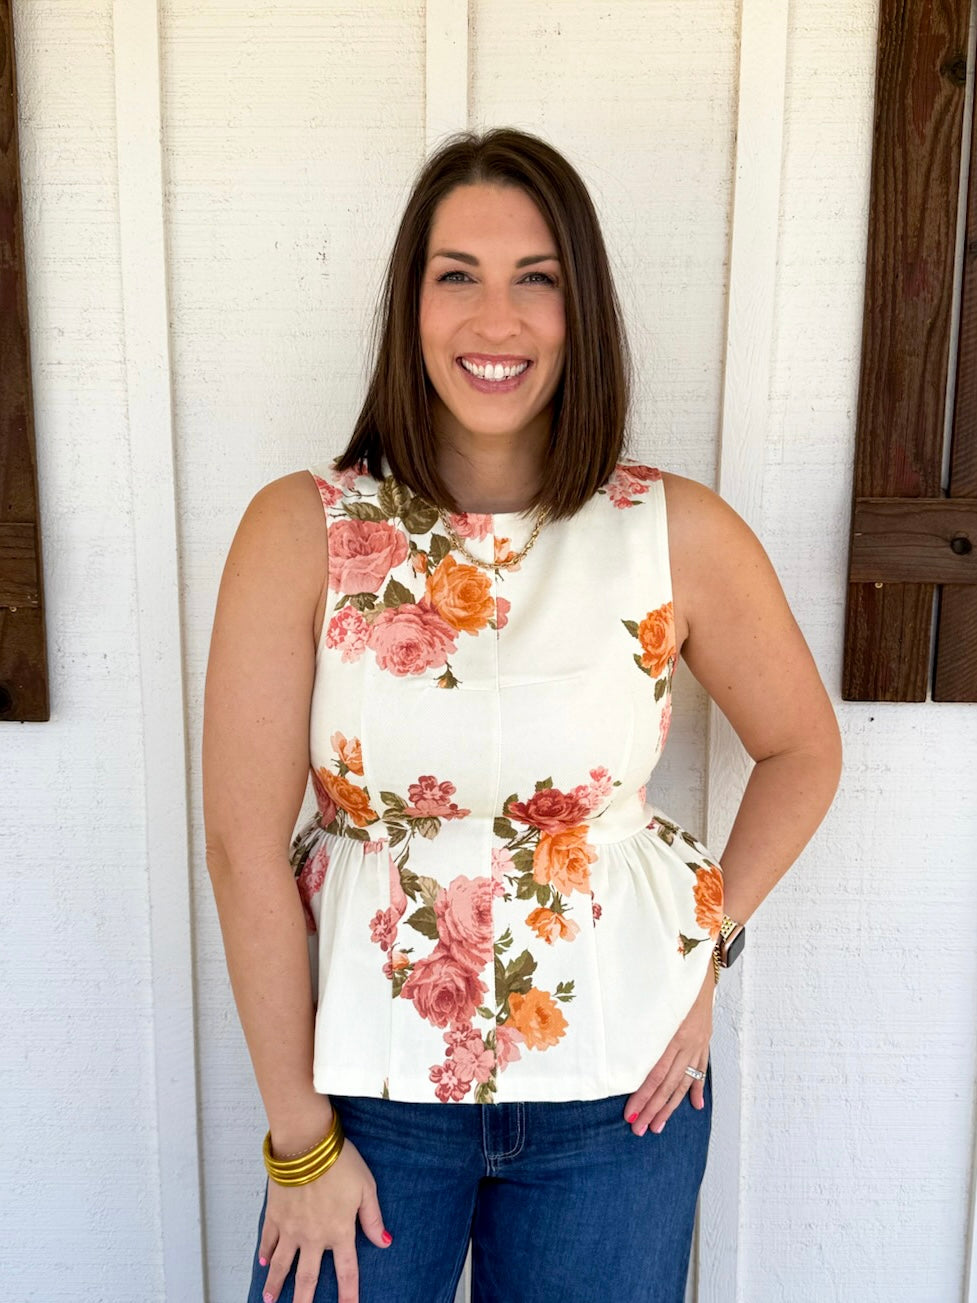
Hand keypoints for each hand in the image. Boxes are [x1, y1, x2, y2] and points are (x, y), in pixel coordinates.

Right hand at [259, 1138, 391, 1302]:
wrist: (306, 1144)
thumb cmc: (340, 1162)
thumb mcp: (366, 1188)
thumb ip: (373, 1219)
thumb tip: (385, 1242)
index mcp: (339, 1231)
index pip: (347, 1272)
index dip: (348, 1295)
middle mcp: (313, 1236)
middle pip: (308, 1278)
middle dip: (303, 1301)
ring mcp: (291, 1228)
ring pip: (282, 1264)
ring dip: (276, 1284)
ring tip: (269, 1300)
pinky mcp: (275, 1214)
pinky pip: (268, 1239)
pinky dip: (265, 1252)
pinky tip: (263, 1261)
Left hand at [623, 963, 714, 1135]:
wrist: (699, 965)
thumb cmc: (671, 978)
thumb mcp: (653, 1000)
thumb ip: (640, 1022)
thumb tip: (619, 1044)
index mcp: (673, 1035)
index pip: (655, 1074)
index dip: (643, 1096)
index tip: (629, 1113)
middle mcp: (687, 1043)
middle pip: (668, 1084)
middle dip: (653, 1109)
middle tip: (639, 1128)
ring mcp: (698, 1044)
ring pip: (683, 1082)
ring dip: (671, 1107)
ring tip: (658, 1126)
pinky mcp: (704, 1041)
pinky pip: (700, 1069)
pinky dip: (698, 1088)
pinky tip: (696, 1106)